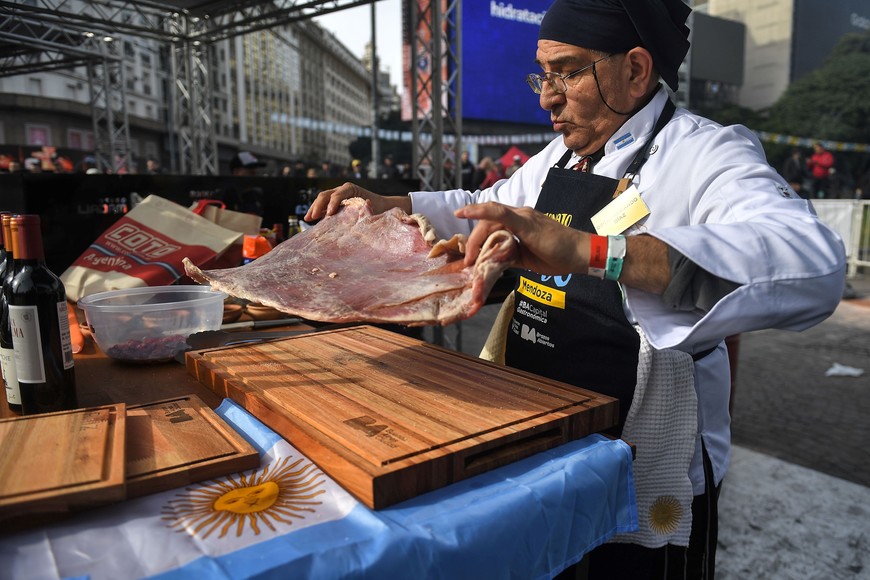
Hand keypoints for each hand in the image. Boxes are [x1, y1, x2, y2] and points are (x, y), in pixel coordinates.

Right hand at [304, 182, 410, 221]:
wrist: (381, 205)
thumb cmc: (378, 208)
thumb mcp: (374, 209)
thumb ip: (367, 209)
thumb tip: (365, 207)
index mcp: (351, 189)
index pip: (338, 194)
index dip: (332, 204)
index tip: (328, 215)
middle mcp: (343, 189)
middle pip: (326, 195)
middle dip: (318, 205)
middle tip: (312, 217)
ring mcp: (338, 194)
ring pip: (322, 198)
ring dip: (314, 208)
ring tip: (307, 219)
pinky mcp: (336, 202)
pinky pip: (323, 204)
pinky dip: (317, 210)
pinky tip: (310, 219)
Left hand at [455, 201, 671, 293]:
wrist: (580, 254)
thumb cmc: (558, 256)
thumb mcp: (526, 259)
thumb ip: (509, 256)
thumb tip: (492, 262)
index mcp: (520, 222)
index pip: (492, 224)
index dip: (476, 236)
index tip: (465, 251)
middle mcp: (520, 214)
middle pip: (487, 222)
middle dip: (473, 241)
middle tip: (467, 261)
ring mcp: (523, 215)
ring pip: (490, 218)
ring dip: (475, 237)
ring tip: (469, 257)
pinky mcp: (526, 221)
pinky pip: (498, 212)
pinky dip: (480, 211)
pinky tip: (464, 212)